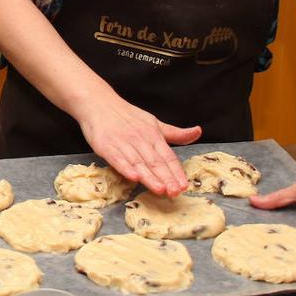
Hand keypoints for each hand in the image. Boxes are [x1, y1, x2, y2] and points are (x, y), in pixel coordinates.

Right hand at [76, 99, 200, 196]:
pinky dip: (125, 168)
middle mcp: (140, 139)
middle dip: (166, 178)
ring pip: (139, 163)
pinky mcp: (106, 145)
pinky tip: (133, 177)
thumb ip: (175, 133)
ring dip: (149, 177)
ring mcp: (122, 142)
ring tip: (160, 190)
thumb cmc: (126, 116)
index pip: (167, 156)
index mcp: (153, 134)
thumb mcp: (154, 123)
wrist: (98, 102)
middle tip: (175, 192)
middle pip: (155, 162)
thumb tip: (198, 132)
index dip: (176, 171)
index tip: (184, 185)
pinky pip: (117, 158)